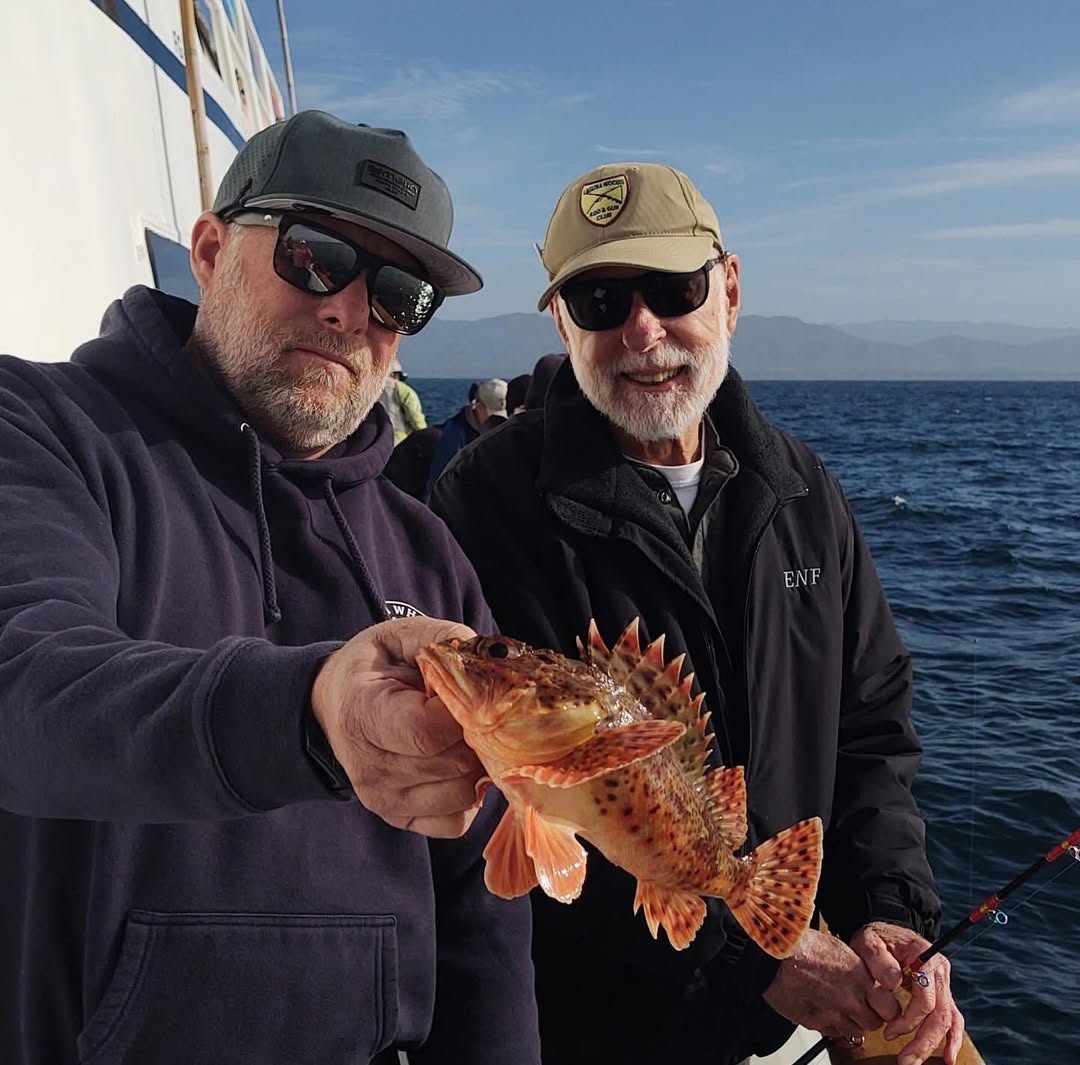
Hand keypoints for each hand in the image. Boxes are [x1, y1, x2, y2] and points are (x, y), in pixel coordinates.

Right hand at [311, 616, 485, 838]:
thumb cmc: (372, 667)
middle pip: (453, 764)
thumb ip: (441, 639)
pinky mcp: (399, 819)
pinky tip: (457, 763)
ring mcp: (383, 799)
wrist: (334, 705)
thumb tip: (489, 656)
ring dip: (477, 764)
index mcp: (362, 714)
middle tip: (475, 712)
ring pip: (462, 794)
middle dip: (478, 736)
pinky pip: (456, 822)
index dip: (462, 712)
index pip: (428, 731)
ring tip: (464, 736)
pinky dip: (469, 796)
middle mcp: (369, 766)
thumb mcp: (398, 637)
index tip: (465, 693)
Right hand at [762, 928, 899, 1038]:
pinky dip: (833, 1027)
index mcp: (860, 975)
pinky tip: (826, 1011)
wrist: (773, 953)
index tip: (881, 1001)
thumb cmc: (801, 944)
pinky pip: (835, 1034)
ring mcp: (833, 1013)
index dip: (886, 1005)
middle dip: (870, 1016)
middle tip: (862, 1007)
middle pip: (875, 1023)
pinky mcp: (816, 1022)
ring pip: (856, 1032)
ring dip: (852, 1023)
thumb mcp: (839, 948)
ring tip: (841, 1008)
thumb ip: (857, 968)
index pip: (891, 1007)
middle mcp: (851, 997)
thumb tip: (866, 976)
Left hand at [849, 921, 965, 1064]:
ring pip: (948, 1020)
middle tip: (905, 1060)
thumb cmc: (876, 937)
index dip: (909, 1019)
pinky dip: (952, 1039)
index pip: (925, 998)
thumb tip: (893, 982)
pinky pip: (952, 1018)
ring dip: (934, 1044)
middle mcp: (939, 971)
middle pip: (940, 1013)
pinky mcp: (940, 993)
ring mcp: (942, 982)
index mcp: (925, 956)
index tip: (889, 1031)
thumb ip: (878, 959)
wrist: (884, 932)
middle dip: (924, 1041)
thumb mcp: (869, 941)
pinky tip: (948, 1057)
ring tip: (916, 1061)